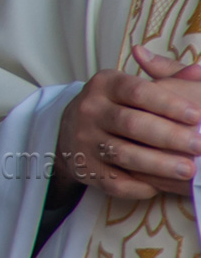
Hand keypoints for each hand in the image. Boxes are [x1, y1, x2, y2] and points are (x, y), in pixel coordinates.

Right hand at [55, 46, 200, 198]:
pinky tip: (159, 186)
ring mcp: (84, 140)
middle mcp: (90, 109)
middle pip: (131, 123)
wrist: (70, 130)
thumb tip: (198, 71)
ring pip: (123, 153)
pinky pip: (113, 181)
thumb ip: (169, 77)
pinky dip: (137, 186)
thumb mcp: (133, 85)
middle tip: (199, 145)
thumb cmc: (116, 106)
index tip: (196, 116)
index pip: (138, 92)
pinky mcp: (85, 168)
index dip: (168, 104)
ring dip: (159, 164)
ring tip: (187, 170)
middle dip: (169, 136)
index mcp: (105, 84)